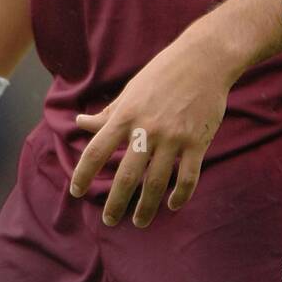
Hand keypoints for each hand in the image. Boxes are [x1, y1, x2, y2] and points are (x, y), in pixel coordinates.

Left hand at [70, 28, 233, 227]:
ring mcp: (174, 137)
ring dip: (146, 207)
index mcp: (126, 115)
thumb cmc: (163, 73)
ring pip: (156, 182)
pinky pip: (188, 177)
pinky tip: (172, 205)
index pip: (97, 150)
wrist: (204, 60)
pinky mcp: (198, 142)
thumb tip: (80, 123)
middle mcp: (147, 129)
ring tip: (139, 222)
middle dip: (115, 202)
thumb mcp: (131, 90)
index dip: (84, 173)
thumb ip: (108, 113)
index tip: (76, 191)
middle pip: (126, 175)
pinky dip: (180, 196)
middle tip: (109, 221)